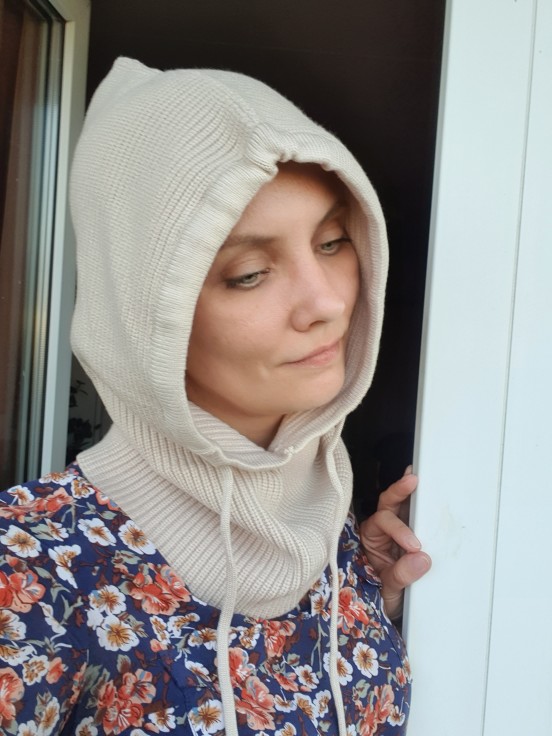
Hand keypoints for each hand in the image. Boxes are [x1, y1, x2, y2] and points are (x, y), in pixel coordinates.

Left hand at [359, 468, 430, 620]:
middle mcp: (382, 529)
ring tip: (418, 476)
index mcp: (371, 538)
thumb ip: (400, 575)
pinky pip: (416, 513)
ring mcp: (398, 529)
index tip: (414, 545)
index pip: (382, 523)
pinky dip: (420, 501)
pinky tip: (425, 488)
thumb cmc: (384, 595)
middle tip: (413, 481)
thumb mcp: (389, 590)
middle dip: (399, 491)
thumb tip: (421, 559)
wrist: (393, 606)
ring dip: (410, 490)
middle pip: (388, 503)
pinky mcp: (414, 531)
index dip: (398, 530)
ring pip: (401, 504)